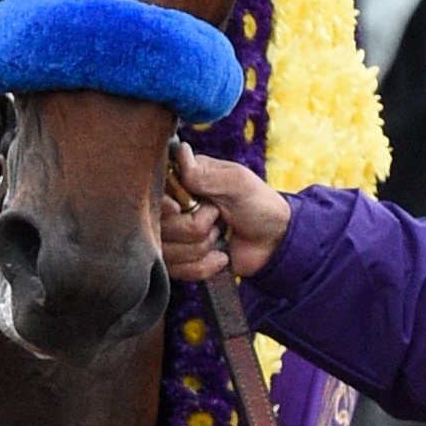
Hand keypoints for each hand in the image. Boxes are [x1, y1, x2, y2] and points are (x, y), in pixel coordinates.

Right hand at [165, 146, 291, 283]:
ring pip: (169, 252)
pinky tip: (220, 256)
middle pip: (161, 227)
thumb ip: (205, 173)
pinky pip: (179, 272)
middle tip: (217, 217)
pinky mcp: (179, 262)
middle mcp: (170, 208)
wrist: (273, 241)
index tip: (180, 207)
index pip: (152, 194)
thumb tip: (181, 153)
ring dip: (202, 248)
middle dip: (196, 228)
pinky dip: (205, 266)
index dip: (165, 206)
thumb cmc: (258, 204)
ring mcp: (172, 236)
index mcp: (180, 181)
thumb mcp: (237, 182)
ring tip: (219, 234)